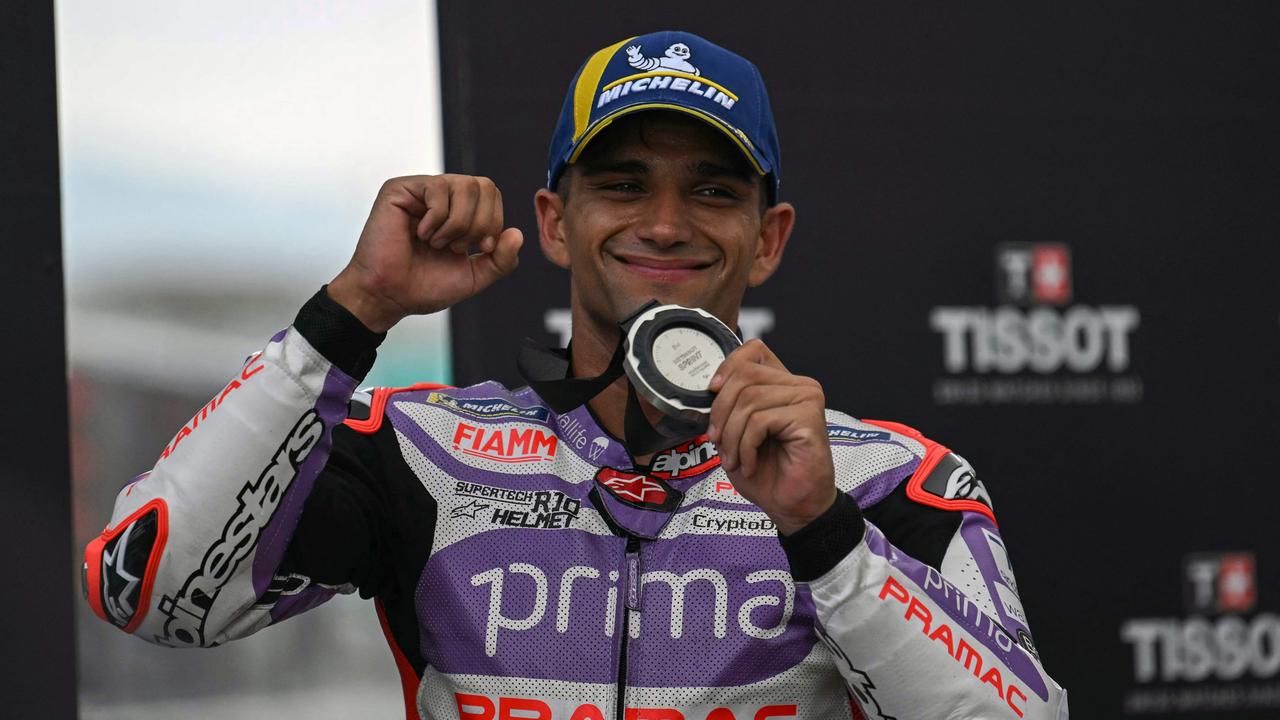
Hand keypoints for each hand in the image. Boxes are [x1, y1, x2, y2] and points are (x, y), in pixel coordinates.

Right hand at [328, 175, 523, 331]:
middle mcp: (442, 196)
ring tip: (437, 242)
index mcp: (460, 211)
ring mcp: (421, 190)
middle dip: (480, 223)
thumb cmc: (425, 286)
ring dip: (458, 224)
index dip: (494, 223)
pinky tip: (420, 235)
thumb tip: (517, 233)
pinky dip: (437, 219)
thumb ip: (502, 260)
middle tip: (456, 247)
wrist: (390, 296)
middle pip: (485, 185)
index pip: (492, 194)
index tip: (480, 250)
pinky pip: (438, 188)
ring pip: (465, 186)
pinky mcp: (400, 189)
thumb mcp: (475, 276)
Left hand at [707, 340, 837, 534]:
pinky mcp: (809, 417)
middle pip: (744, 376)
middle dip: (721, 410)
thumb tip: (711, 385)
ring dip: (732, 435)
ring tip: (734, 458)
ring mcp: (807, 398)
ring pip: (749, 400)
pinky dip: (746, 446)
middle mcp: (800, 385)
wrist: (792, 506)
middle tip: (717, 440)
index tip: (712, 391)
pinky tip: (750, 463)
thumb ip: (731, 402)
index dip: (728, 366)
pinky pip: (760, 421)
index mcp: (783, 383)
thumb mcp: (738, 430)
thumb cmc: (768, 471)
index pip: (753, 350)